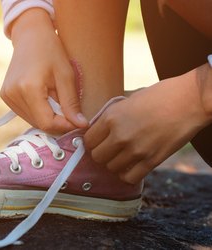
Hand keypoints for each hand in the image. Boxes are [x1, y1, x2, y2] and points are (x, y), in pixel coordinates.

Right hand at [0, 9, 87, 133]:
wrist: (30, 36)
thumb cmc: (51, 51)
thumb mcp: (66, 75)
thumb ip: (71, 103)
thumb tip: (81, 126)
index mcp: (28, 88)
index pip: (46, 123)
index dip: (64, 126)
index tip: (77, 121)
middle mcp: (13, 94)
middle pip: (39, 123)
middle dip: (56, 121)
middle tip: (67, 106)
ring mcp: (6, 96)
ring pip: (32, 120)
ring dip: (47, 116)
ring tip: (54, 97)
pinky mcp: (5, 96)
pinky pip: (25, 113)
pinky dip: (38, 111)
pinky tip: (43, 96)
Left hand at [84, 69, 211, 183]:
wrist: (191, 100)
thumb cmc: (160, 95)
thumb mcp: (128, 100)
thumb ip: (113, 116)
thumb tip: (100, 128)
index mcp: (112, 117)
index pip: (88, 140)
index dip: (92, 142)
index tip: (98, 142)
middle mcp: (120, 135)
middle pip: (97, 157)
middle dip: (102, 154)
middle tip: (110, 150)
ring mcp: (136, 150)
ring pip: (111, 168)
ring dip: (115, 164)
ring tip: (123, 156)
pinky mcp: (152, 160)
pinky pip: (129, 178)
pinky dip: (127, 175)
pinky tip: (132, 166)